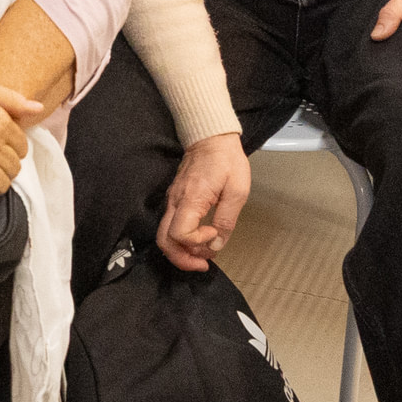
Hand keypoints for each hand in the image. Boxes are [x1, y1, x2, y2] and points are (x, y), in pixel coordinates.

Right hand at [156, 132, 250, 273]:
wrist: (211, 138)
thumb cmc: (226, 160)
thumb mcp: (237, 190)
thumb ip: (227, 220)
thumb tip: (216, 244)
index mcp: (191, 199)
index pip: (180, 233)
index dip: (197, 241)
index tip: (214, 233)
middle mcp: (175, 202)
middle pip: (164, 241)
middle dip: (182, 259)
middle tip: (203, 264)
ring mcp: (172, 201)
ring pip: (164, 236)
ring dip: (181, 251)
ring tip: (202, 254)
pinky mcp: (174, 200)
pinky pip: (170, 226)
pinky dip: (181, 240)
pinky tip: (198, 240)